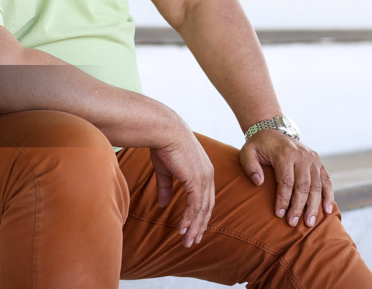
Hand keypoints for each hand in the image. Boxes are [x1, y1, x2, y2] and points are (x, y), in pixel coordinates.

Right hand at [149, 128, 215, 247]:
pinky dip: (189, 219)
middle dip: (200, 226)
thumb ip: (167, 187)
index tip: (194, 228)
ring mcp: (204, 178)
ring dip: (194, 227)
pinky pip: (195, 206)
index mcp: (204, 170)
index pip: (206, 198)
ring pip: (202, 210)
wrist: (164, 130)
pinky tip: (182, 229)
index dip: (201, 215)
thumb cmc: (164, 146)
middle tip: (193, 241)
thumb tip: (163, 204)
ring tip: (187, 241)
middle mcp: (208, 175)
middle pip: (207, 207)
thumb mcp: (166, 170)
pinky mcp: (196, 180)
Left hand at [239, 130, 333, 227]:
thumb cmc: (258, 146)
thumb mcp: (247, 152)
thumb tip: (258, 182)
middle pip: (303, 185)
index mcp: (285, 153)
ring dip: (313, 206)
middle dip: (298, 206)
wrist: (272, 131)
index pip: (286, 181)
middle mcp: (301, 155)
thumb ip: (250, 166)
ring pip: (316, 185)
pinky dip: (328, 195)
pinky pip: (326, 180)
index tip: (280, 214)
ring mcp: (312, 158)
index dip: (284, 199)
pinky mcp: (318, 161)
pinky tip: (326, 210)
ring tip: (309, 223)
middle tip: (293, 223)